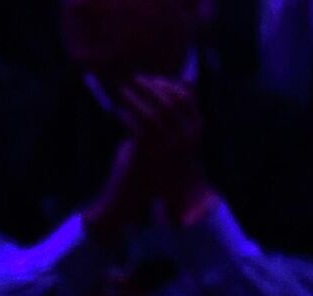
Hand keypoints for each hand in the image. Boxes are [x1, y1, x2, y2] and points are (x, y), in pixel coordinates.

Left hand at [86, 77, 210, 234]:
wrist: (136, 200)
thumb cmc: (148, 166)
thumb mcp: (162, 138)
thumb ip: (165, 114)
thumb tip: (160, 84)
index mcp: (194, 132)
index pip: (187, 97)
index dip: (167, 83)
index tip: (150, 79)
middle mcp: (185, 140)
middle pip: (171, 100)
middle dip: (151, 85)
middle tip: (132, 79)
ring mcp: (168, 149)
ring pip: (153, 112)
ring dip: (136, 97)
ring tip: (122, 91)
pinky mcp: (147, 156)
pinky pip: (137, 126)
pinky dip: (127, 115)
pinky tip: (117, 112)